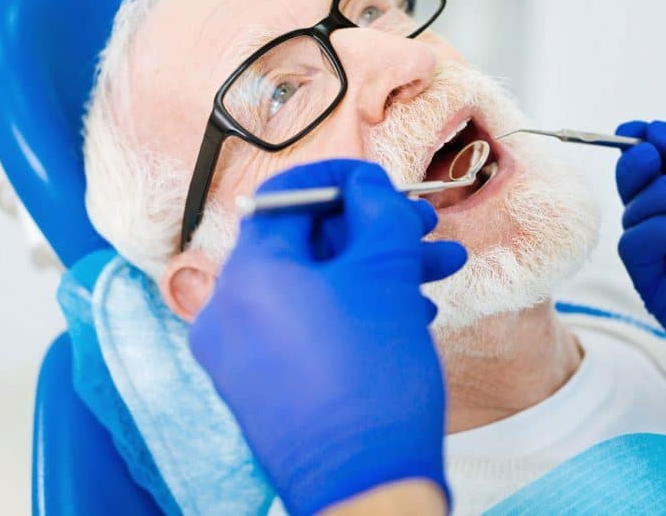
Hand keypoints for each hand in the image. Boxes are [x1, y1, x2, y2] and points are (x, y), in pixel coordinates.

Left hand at [189, 159, 465, 514]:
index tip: (381, 183)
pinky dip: (352, 311)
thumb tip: (365, 186)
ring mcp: (240, 353)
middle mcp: (229, 311)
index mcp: (248, 275)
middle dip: (374, 233)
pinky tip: (408, 312)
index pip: (286, 198)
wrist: (366, 490)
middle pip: (306, 245)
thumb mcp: (385, 276)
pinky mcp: (261, 385)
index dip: (340, 181)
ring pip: (314, 288)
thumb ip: (377, 213)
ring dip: (375, 273)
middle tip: (424, 230)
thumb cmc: (374, 381)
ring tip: (436, 273)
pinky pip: (305, 328)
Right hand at [615, 121, 665, 434]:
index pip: (661, 166)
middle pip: (637, 188)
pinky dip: (660, 229)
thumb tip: (654, 130)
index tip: (633, 132)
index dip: (643, 146)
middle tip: (652, 156)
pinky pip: (637, 248)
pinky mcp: (660, 291)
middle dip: (637, 166)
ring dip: (661, 195)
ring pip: (633, 215)